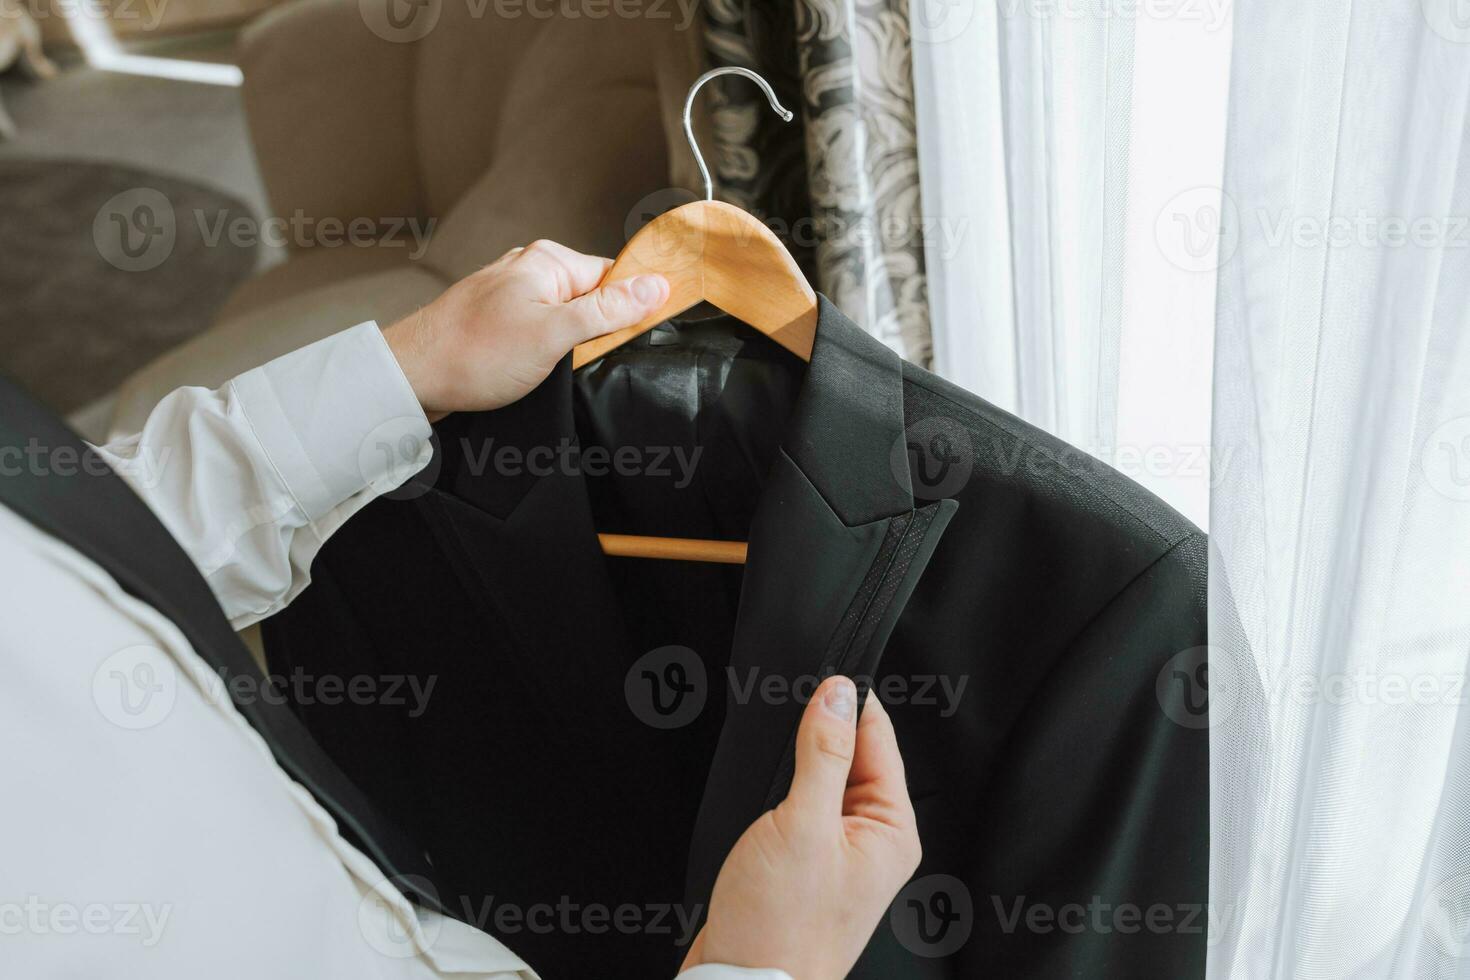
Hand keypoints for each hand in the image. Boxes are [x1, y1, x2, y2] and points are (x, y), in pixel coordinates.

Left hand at [382, 240, 667, 418]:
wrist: (413, 377)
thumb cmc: (472, 354)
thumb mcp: (554, 334)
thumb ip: (608, 310)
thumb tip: (654, 288)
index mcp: (548, 260)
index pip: (614, 275)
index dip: (629, 307)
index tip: (633, 334)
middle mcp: (530, 269)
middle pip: (592, 297)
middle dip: (595, 331)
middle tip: (578, 358)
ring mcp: (512, 294)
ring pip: (566, 318)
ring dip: (568, 345)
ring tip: (548, 365)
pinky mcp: (500, 320)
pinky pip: (541, 330)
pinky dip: (545, 352)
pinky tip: (531, 369)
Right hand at [681, 676, 921, 979]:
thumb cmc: (781, 926)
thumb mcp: (802, 824)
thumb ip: (823, 752)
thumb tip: (838, 693)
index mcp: (891, 830)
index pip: (880, 740)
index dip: (850, 701)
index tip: (821, 673)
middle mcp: (872, 840)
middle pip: (852, 755)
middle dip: (819, 731)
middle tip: (786, 712)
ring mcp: (839, 853)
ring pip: (822, 778)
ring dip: (798, 762)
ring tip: (773, 757)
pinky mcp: (806, 863)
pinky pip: (801, 806)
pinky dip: (783, 790)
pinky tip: (763, 790)